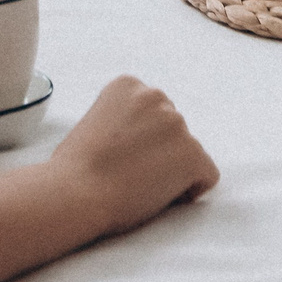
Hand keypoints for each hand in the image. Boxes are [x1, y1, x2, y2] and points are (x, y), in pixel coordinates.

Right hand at [50, 76, 218, 234]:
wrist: (75, 191)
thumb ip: (122, 119)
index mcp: (128, 85)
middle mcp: (155, 95)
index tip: (120, 156)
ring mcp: (176, 123)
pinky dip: (191, 189)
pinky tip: (161, 196)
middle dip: (159, 152)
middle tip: (130, 175)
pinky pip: (207, 174)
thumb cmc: (74, 168)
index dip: (141, 140)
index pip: (153, 113)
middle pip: (172, 131)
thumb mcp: (94, 121)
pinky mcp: (192, 153)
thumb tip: (141, 139)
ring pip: (188, 153)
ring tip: (139, 185)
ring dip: (171, 170)